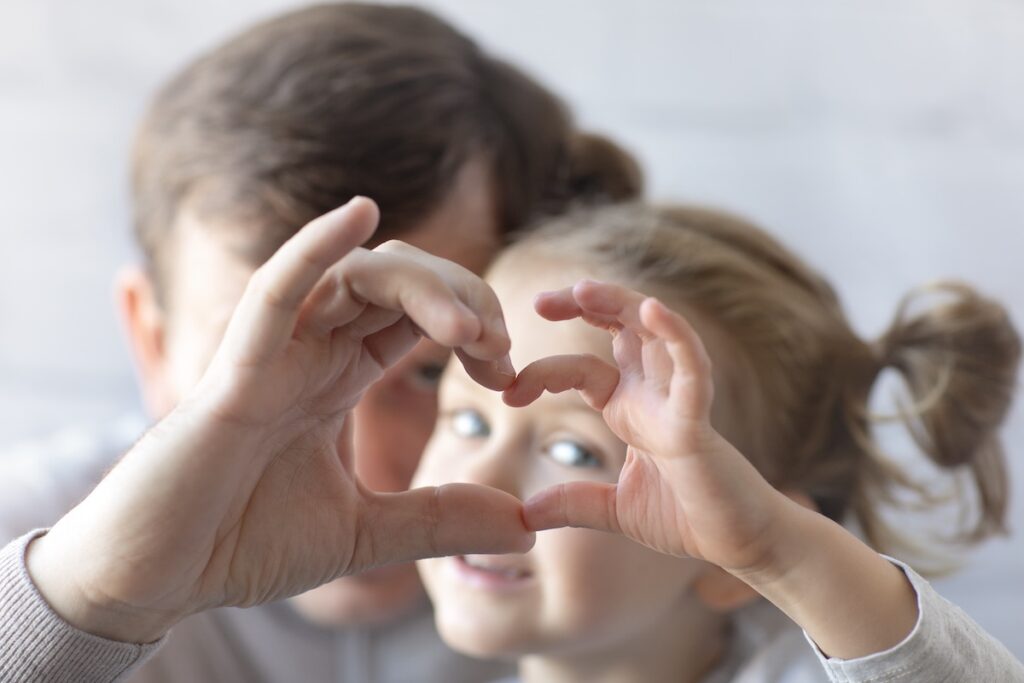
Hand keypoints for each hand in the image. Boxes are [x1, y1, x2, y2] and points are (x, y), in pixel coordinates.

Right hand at [28, 197, 532, 642]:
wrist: (160, 580)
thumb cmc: (243, 544)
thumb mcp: (365, 533)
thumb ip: (441, 519)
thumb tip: (526, 521)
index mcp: (338, 378)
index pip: (417, 319)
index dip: (473, 328)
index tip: (509, 373)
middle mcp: (310, 352)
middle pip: (397, 285)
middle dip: (462, 300)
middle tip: (500, 347)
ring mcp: (273, 356)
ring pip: (354, 278)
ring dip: (423, 287)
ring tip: (470, 329)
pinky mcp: (235, 375)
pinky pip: (275, 293)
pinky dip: (314, 246)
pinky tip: (359, 212)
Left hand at [503, 279, 786, 573]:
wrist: (738, 543)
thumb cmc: (687, 517)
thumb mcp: (615, 510)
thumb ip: (573, 504)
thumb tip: (523, 514)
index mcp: (631, 409)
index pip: (584, 368)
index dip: (545, 371)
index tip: (507, 390)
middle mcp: (653, 394)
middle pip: (621, 329)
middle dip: (584, 306)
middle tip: (540, 301)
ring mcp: (677, 402)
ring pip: (654, 333)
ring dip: (622, 305)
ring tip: (584, 289)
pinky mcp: (699, 422)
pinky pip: (693, 370)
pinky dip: (677, 336)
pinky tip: (653, 310)